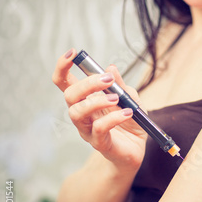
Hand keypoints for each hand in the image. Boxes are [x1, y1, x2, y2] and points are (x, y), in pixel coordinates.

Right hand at [52, 49, 146, 171]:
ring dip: (97, 102)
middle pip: (70, 96)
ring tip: (117, 98)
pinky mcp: (100, 143)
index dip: (63, 66)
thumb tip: (110, 67)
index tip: (73, 53)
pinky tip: (128, 113)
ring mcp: (88, 130)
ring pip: (77, 113)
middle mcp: (82, 114)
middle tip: (107, 79)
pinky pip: (99, 129)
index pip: (65, 82)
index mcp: (86, 100)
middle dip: (87, 84)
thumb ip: (120, 85)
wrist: (137, 149)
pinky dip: (114, 118)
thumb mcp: (130, 98)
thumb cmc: (130, 122)